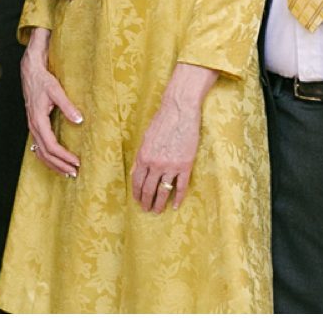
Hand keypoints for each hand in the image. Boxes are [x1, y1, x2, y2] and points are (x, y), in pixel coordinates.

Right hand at [20, 32, 82, 177]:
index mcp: (38, 120)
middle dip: (60, 165)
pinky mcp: (34, 125)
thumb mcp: (56, 90)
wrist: (30, 72)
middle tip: (75, 173)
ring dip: (53, 164)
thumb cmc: (42, 80)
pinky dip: (47, 158)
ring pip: (40, 153)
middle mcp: (33, 126)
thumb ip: (67, 106)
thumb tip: (79, 120)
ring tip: (67, 172)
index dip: (64, 156)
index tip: (77, 161)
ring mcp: (32, 127)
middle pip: (45, 154)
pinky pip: (38, 147)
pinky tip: (56, 162)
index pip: (50, 145)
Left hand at [130, 63, 215, 211]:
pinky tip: (175, 206)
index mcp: (144, 156)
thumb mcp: (146, 138)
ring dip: (159, 203)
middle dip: (146, 201)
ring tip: (158, 211)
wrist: (180, 111)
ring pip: (163, 191)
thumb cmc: (162, 122)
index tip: (137, 201)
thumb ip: (142, 156)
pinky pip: (181, 187)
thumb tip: (137, 171)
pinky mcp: (185, 166)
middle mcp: (155, 163)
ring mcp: (171, 166)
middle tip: (146, 210)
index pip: (137, 181)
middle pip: (149, 189)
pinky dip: (178, 198)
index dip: (136, 193)